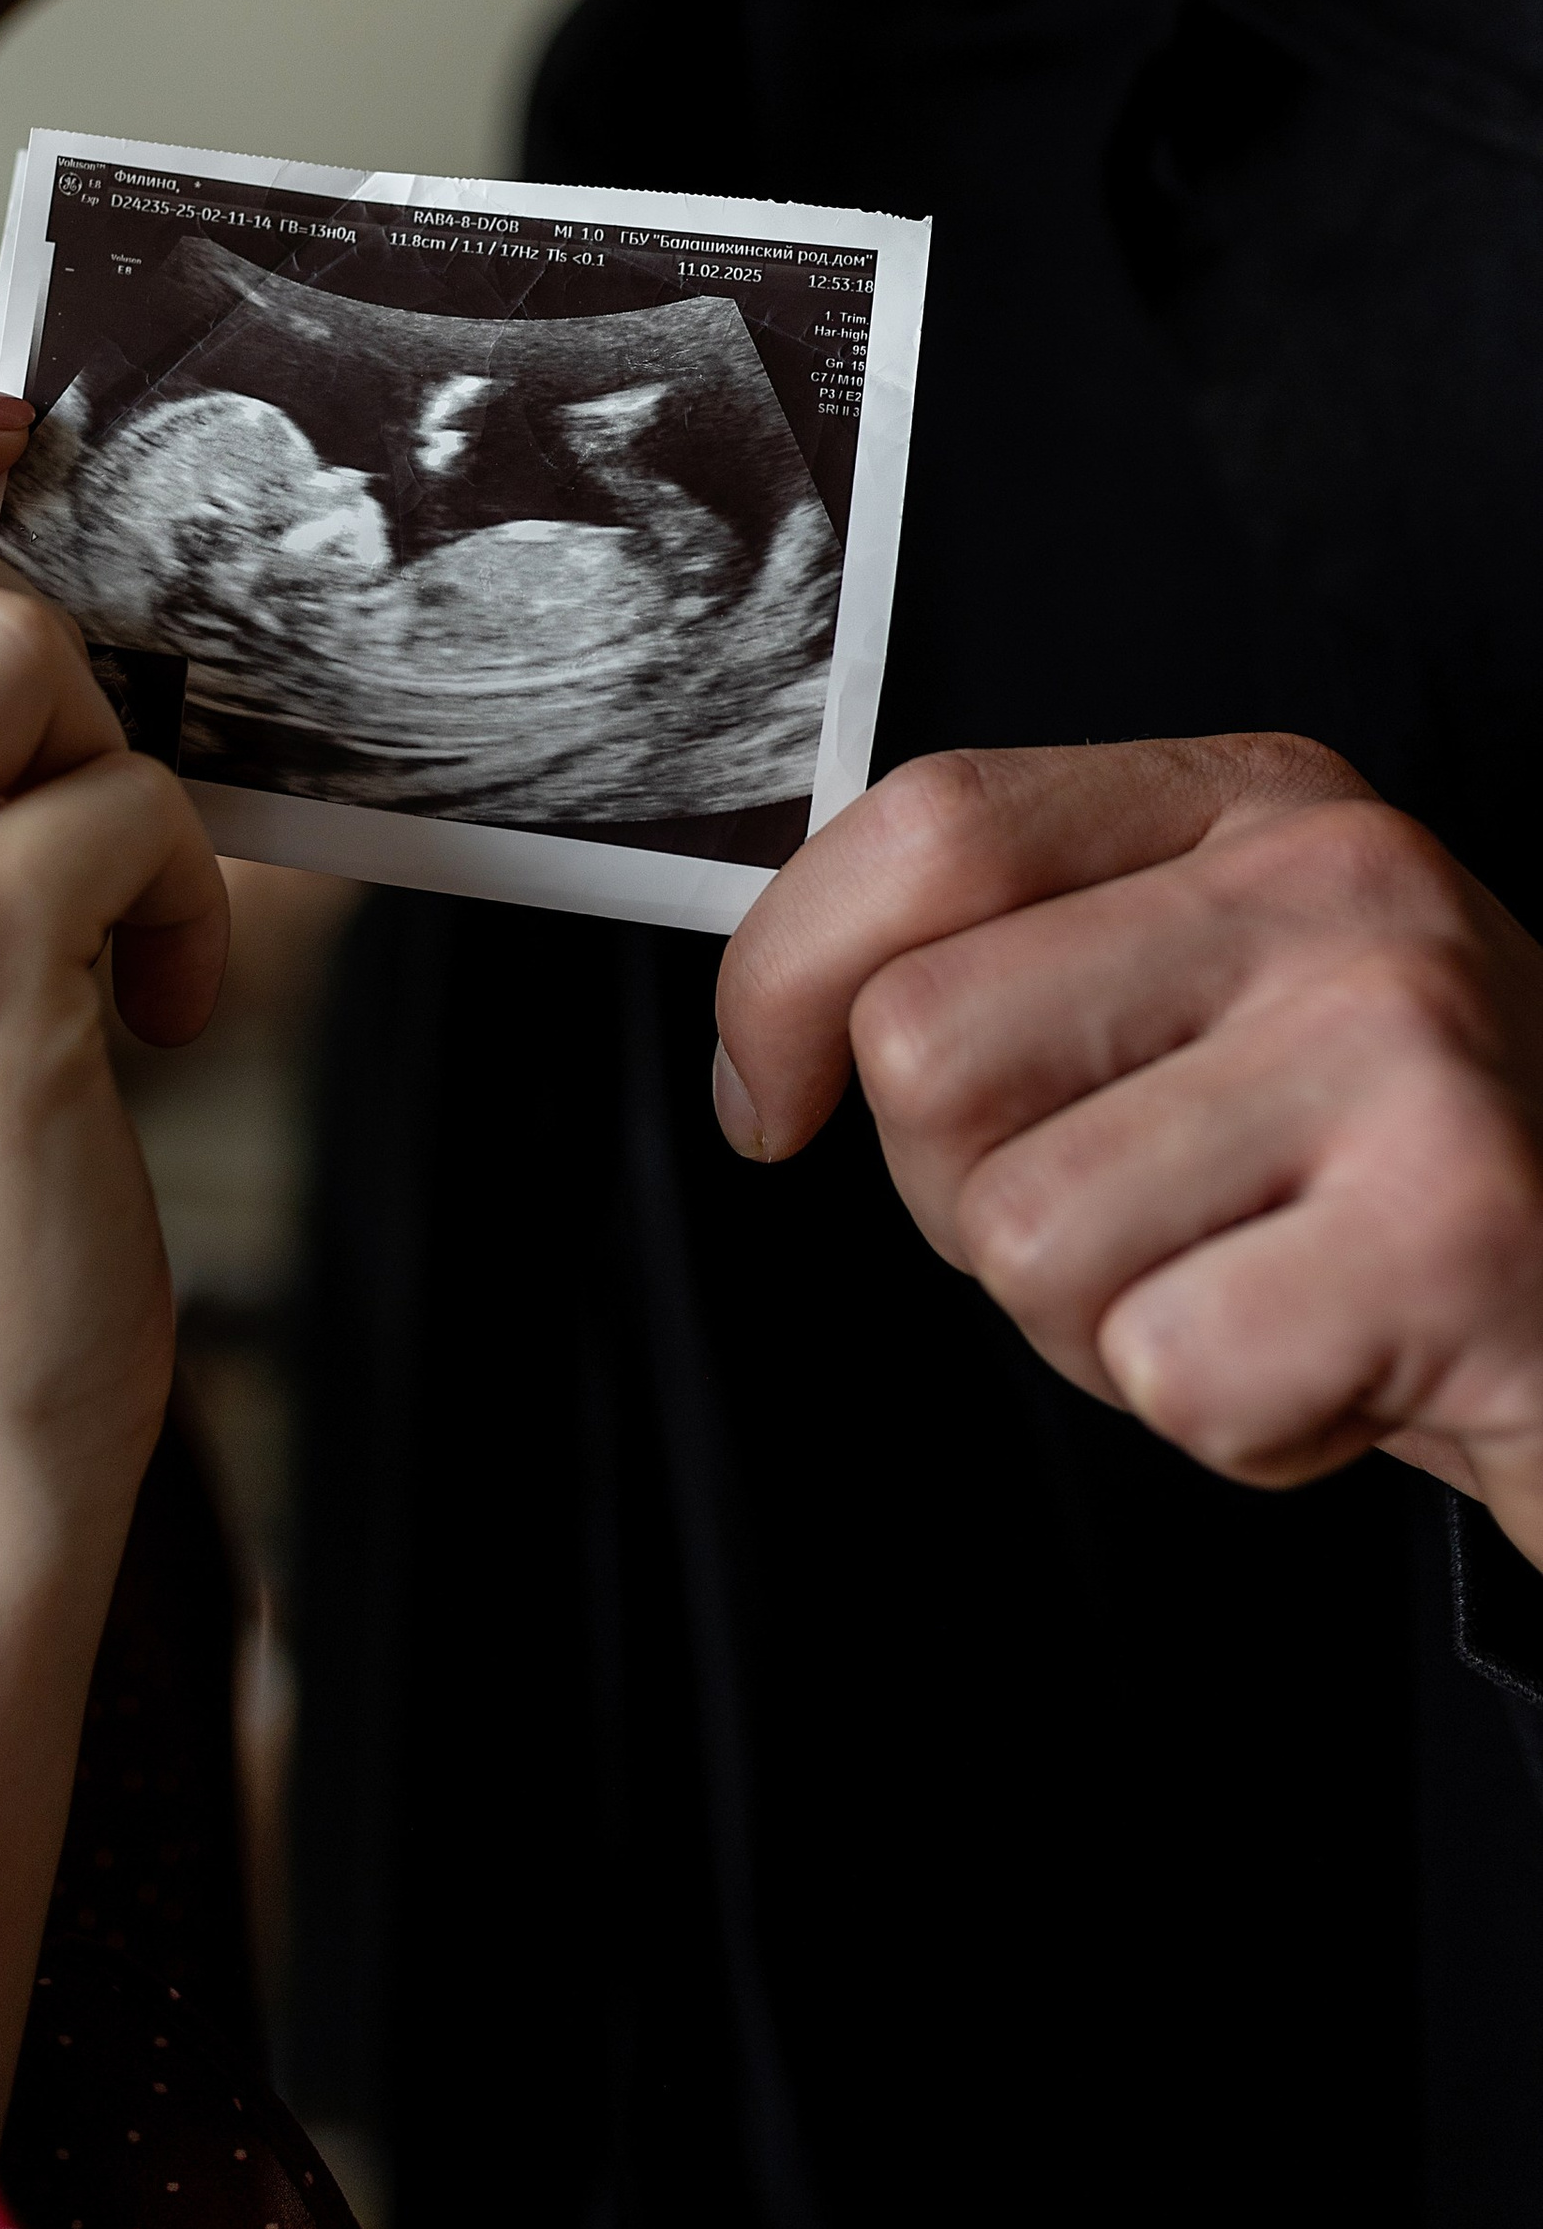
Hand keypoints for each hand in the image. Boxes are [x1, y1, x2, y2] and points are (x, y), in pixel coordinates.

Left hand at [717, 737, 1542, 1568]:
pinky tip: (1337, 1370)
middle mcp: (1337, 888)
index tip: (772, 1096)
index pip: (929, 825)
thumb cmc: (1391, 1184)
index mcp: (1258, 804)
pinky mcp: (1456, 1230)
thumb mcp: (1217, 1007)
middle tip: (1144, 1227)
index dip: (786, 976)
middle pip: (930, 1044)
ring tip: (1256, 1292)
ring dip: (1104, 1327)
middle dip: (973, 1197)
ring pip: (1025, 1235)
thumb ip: (1024, 964)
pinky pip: (1164, 1369)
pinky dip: (1230, 1424)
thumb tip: (773, 1039)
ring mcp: (1403, 1043)